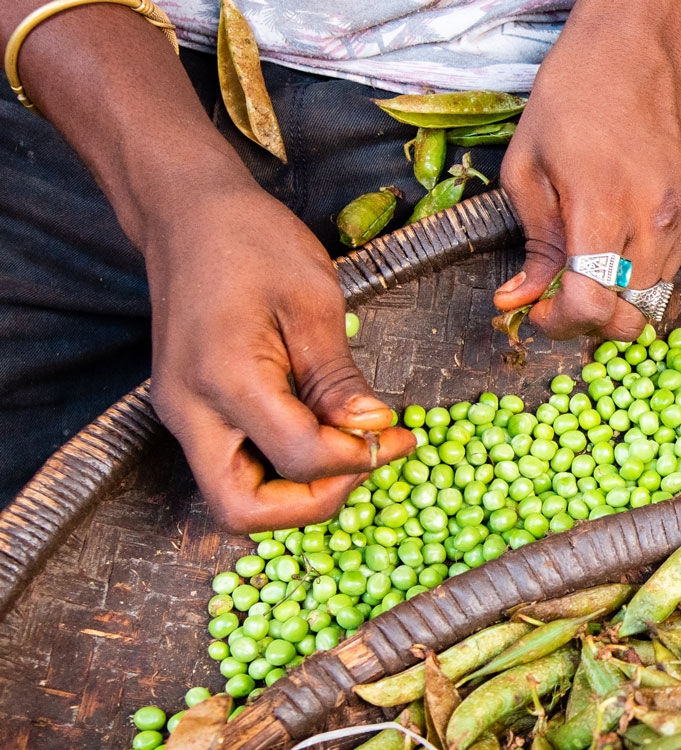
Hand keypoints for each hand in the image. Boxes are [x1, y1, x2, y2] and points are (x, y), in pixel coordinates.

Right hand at [146, 189, 413, 532]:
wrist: (189, 215)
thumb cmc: (253, 243)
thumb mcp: (313, 301)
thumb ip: (339, 378)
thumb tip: (374, 430)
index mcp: (225, 380)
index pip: (299, 457)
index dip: (359, 458)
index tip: (401, 436)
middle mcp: (191, 412)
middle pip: (242, 511)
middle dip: (313, 504)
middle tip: (364, 463)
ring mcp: (182, 416)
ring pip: (233, 499)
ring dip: (294, 495)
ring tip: (347, 450)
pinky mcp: (189, 412)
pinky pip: (233, 467)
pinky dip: (278, 470)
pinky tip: (320, 436)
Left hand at [490, 1, 680, 339]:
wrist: (635, 53)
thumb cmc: (572, 97)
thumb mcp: (526, 167)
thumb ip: (531, 243)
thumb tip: (521, 299)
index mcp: (602, 204)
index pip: (592, 303)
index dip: (560, 324)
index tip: (539, 313)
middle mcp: (653, 219)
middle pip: (627, 314)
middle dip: (587, 319)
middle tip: (558, 296)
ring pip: (652, 298)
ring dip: (616, 298)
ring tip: (586, 266)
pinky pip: (670, 271)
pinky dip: (639, 274)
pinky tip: (615, 242)